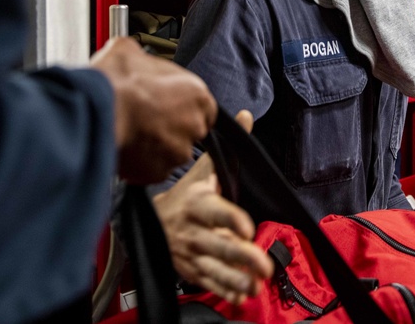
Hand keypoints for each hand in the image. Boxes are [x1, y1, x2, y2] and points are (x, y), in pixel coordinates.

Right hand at [90, 37, 216, 183]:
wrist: (96, 113)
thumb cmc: (115, 82)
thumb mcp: (128, 50)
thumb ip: (141, 55)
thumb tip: (132, 53)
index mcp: (196, 93)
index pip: (202, 106)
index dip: (181, 105)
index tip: (165, 105)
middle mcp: (193, 124)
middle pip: (188, 130)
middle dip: (169, 127)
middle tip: (145, 118)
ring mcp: (177, 151)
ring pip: (170, 152)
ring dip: (154, 145)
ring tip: (131, 131)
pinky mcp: (158, 173)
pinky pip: (152, 169)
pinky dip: (140, 162)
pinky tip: (125, 146)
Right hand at [153, 110, 272, 304]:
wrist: (150, 222)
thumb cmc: (185, 195)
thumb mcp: (202, 170)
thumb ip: (228, 149)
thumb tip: (246, 116)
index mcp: (198, 204)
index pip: (215, 211)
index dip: (231, 220)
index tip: (247, 228)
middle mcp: (194, 231)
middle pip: (218, 245)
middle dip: (241, 256)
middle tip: (263, 265)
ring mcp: (192, 253)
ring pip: (215, 269)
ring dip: (236, 279)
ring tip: (255, 286)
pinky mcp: (192, 270)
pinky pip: (209, 283)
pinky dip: (225, 291)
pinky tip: (242, 297)